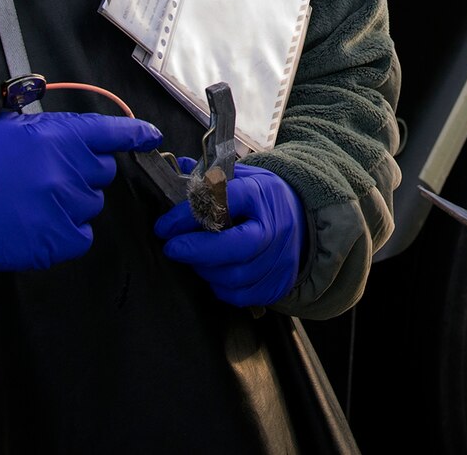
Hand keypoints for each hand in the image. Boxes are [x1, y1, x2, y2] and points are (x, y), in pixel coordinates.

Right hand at [0, 111, 161, 271]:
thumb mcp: (8, 127)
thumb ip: (53, 133)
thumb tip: (86, 140)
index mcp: (57, 135)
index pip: (111, 132)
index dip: (135, 134)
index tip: (151, 136)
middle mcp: (64, 170)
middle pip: (102, 173)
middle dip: (81, 173)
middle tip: (43, 176)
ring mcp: (58, 209)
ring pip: (91, 206)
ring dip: (70, 204)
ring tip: (28, 202)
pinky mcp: (49, 243)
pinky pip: (80, 237)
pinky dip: (64, 234)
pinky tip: (33, 225)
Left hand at [154, 162, 304, 306]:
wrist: (302, 219)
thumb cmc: (261, 199)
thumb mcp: (240, 177)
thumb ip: (208, 178)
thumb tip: (177, 172)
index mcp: (262, 193)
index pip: (224, 202)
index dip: (189, 215)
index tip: (164, 225)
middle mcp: (276, 227)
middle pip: (236, 246)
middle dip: (197, 250)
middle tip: (172, 248)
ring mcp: (280, 258)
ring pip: (235, 276)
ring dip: (204, 269)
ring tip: (193, 257)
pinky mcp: (278, 284)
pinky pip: (241, 295)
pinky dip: (220, 286)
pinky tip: (214, 272)